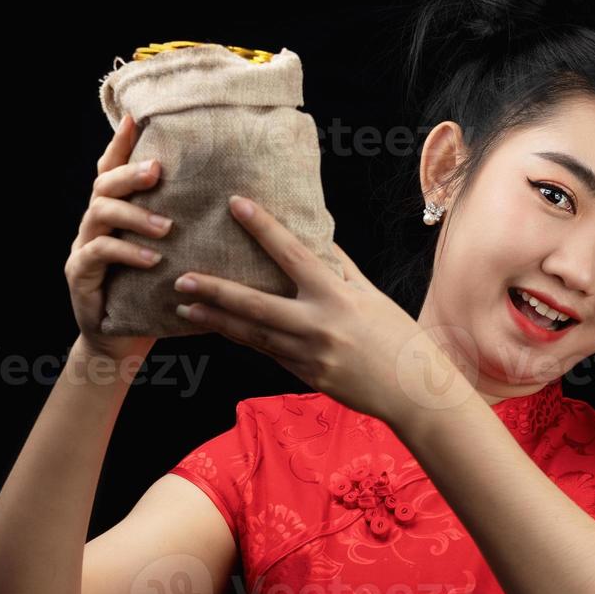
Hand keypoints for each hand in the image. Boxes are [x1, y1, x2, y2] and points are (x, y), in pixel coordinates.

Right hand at [66, 111, 172, 362]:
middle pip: (104, 185)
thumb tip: (235, 205)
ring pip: (99, 214)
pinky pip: (98, 254)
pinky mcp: (79, 274)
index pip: (112, 170)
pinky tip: (152, 259)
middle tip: (157, 171)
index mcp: (115, 215)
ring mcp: (83, 248)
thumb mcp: (171, 258)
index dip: (120, 145)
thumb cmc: (152, 296)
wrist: (121, 341)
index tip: (136, 119)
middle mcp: (94, 225)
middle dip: (130, 173)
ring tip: (166, 227)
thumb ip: (183, 230)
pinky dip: (126, 252)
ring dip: (135, 216)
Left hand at [172, 195, 460, 426]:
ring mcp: (308, 355)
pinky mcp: (305, 377)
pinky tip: (219, 329)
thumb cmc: (396, 335)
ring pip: (252, 335)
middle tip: (181, 277)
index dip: (262, 227)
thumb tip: (314, 236)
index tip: (235, 204)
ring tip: (185, 306)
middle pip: (255, 304)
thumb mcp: (370, 294)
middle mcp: (317, 324)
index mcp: (336, 295)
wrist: (413, 389)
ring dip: (216, 320)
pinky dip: (242, 340)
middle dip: (215, 290)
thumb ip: (339, 267)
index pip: (292, 254)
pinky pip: (267, 354)